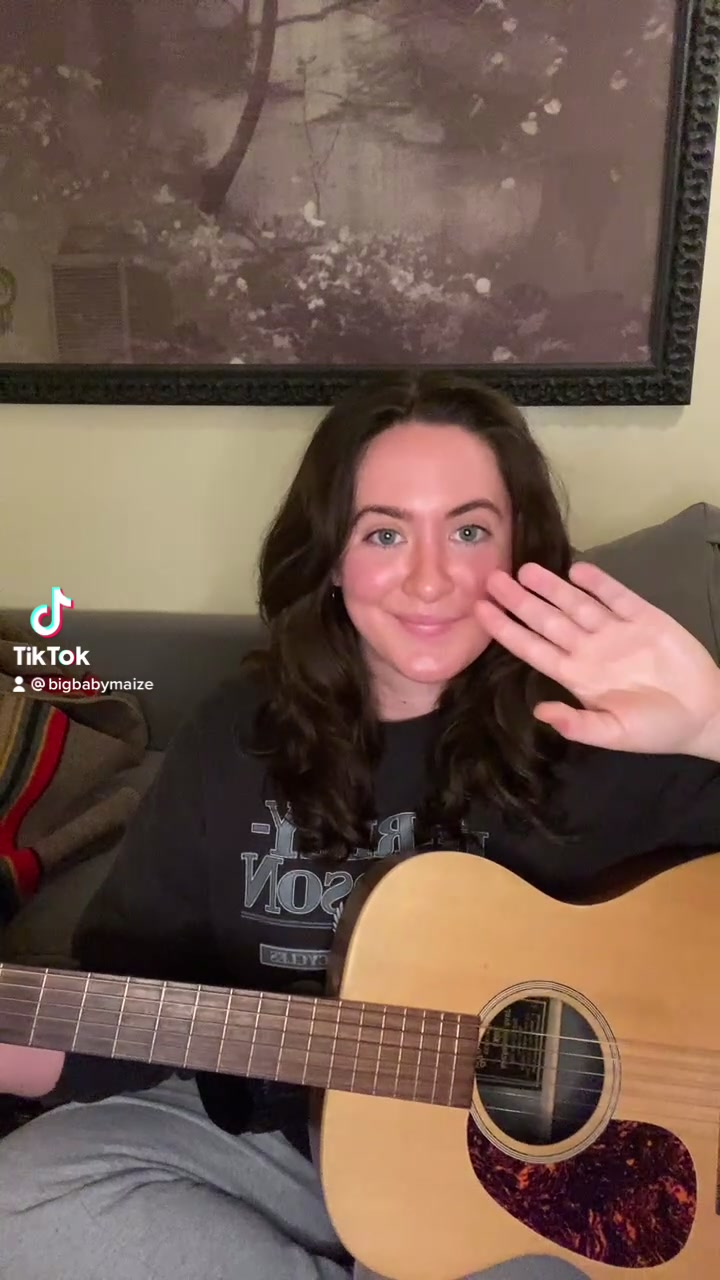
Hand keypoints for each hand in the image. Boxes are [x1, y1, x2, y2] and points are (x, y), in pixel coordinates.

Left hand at [475, 560, 719, 758]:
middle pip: (547, 619)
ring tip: (526, 568)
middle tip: (492, 578)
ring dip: (552, 586)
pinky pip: (616, 596)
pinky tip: (578, 570)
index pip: (533, 648)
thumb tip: (540, 713)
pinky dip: (599, 583)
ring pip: (576, 603)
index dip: (506, 629)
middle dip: (520, 600)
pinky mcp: (645, 617)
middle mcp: (589, 649)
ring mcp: (616, 631)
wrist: (705, 714)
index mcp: (577, 676)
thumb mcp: (615, 734)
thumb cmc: (656, 729)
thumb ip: (579, 724)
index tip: (480, 610)